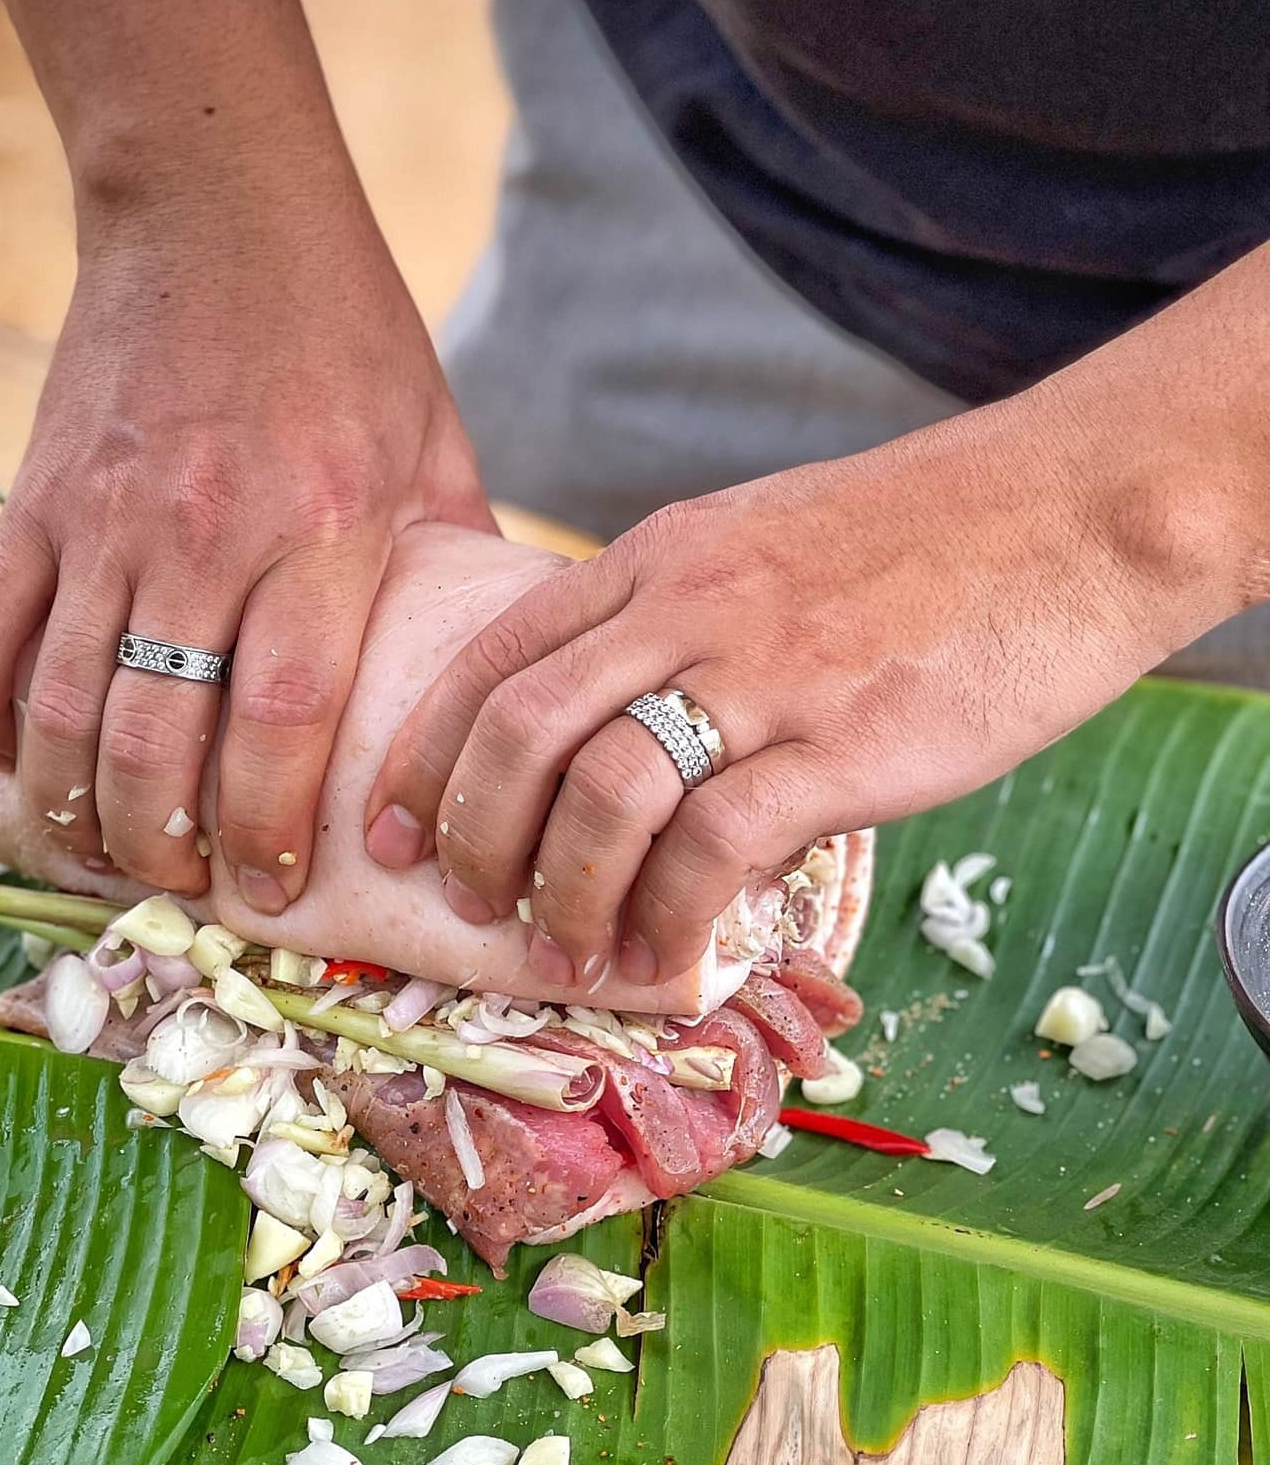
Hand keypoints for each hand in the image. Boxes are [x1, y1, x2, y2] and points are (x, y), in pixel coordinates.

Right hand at [0, 209, 490, 904]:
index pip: (281, 720)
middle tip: (179, 882)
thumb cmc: (347, 330)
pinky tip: (9, 757)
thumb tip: (483, 675)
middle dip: (161, 842)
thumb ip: (453, 564)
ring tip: (98, 851)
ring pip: (62, 705)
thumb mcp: (433, 443)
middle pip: (157, 739)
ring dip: (71, 806)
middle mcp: (207, 533)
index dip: (267, 825)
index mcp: (324, 528)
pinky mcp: (36, 494)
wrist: (219, 207)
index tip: (269, 885)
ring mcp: (105, 515)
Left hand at [365, 385, 1229, 990]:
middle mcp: (692, 604)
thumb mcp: (763, 541)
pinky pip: (718, 844)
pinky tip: (666, 955)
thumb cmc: (924, 539)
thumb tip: (620, 731)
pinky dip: (670, 915)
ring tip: (564, 952)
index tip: (392, 825)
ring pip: (604, 793)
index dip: (426, 750)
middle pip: (523, 728)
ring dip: (564, 892)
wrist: (1071, 509)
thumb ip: (679, 616)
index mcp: (662, 555)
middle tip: (465, 905)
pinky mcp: (848, 742)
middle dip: (470, 833)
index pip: (498, 652)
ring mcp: (769, 672)